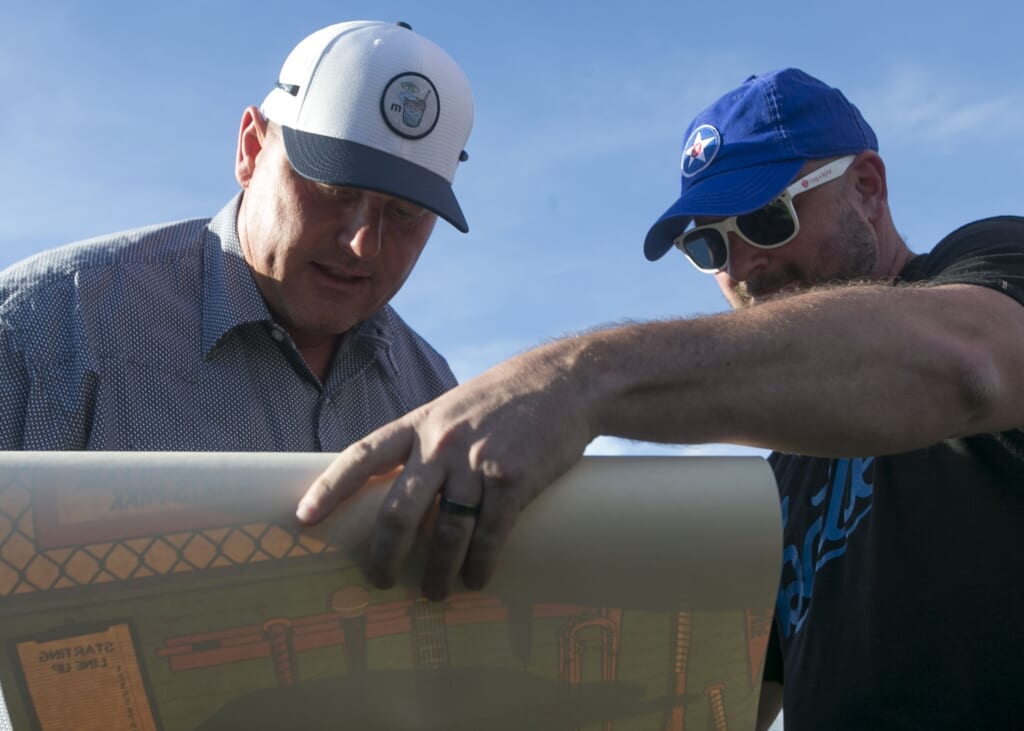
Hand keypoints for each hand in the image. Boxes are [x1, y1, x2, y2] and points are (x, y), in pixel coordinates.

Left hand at [296, 344, 593, 599]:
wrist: (563, 382)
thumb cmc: (504, 399)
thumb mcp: (453, 409)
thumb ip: (426, 443)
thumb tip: (399, 490)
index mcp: (420, 424)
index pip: (363, 457)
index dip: (330, 488)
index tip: (305, 518)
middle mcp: (442, 444)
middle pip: (399, 511)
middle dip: (385, 555)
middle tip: (380, 580)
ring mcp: (478, 463)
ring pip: (446, 533)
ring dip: (438, 572)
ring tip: (436, 592)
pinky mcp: (514, 480)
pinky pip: (489, 536)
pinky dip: (480, 565)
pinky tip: (476, 579)